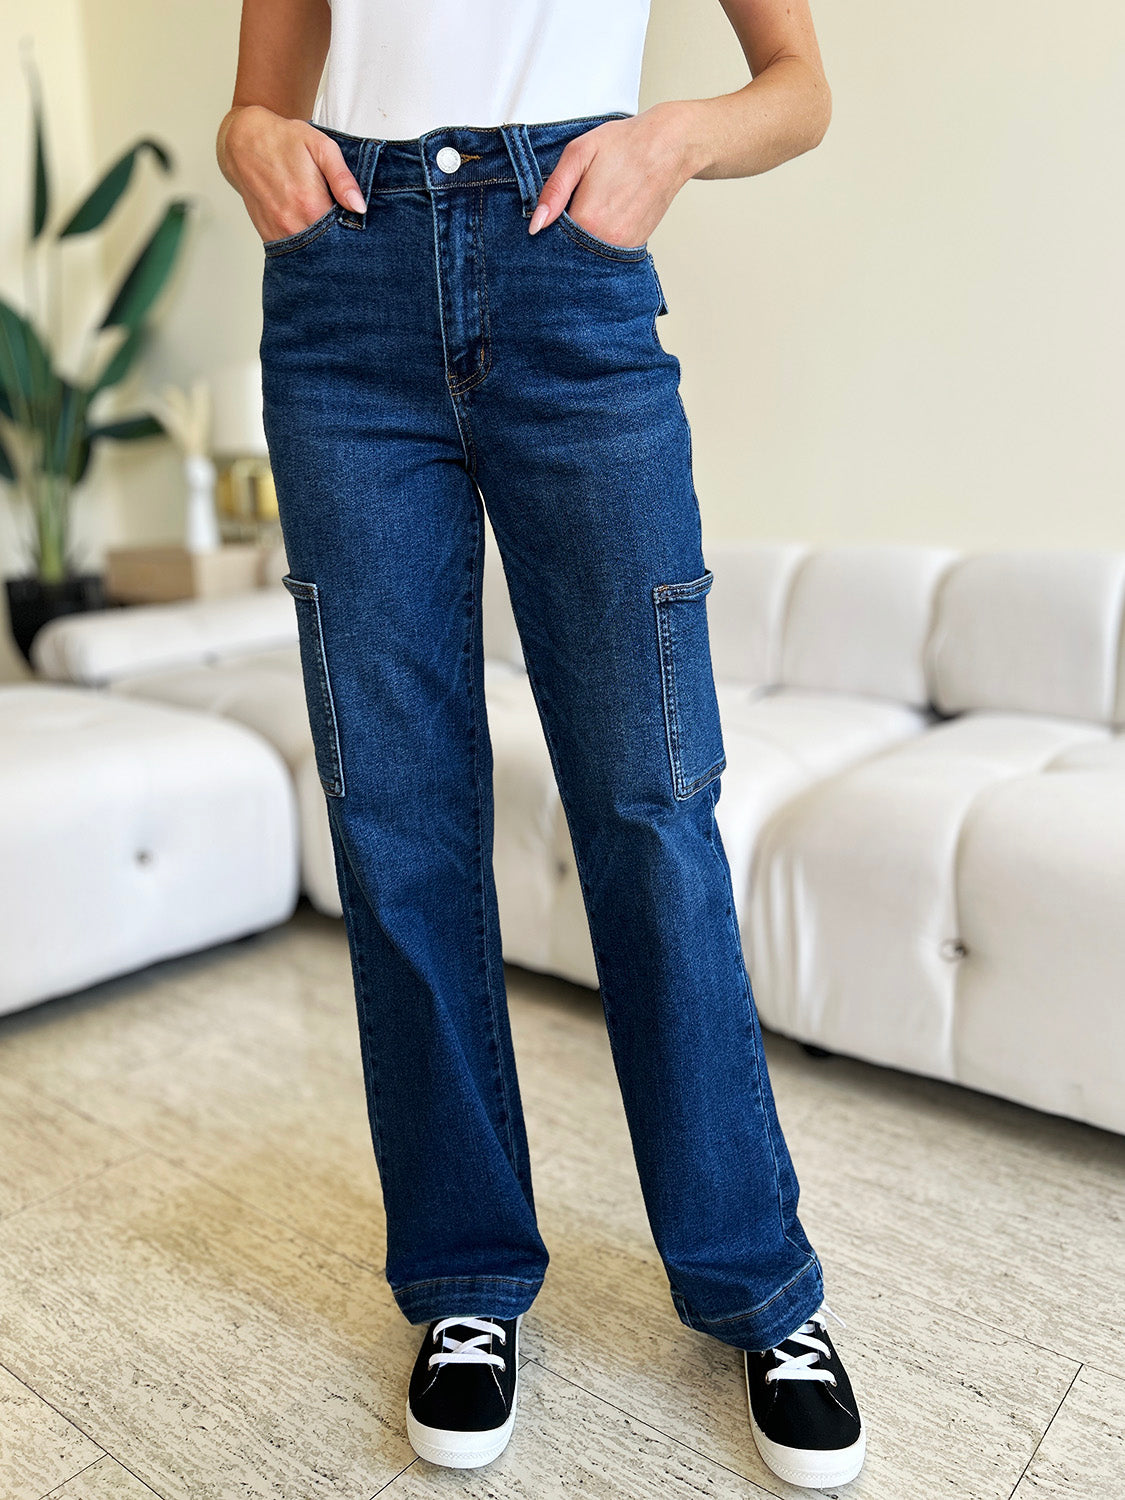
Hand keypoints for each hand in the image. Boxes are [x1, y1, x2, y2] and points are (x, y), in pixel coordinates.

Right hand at [217, 104, 366, 243]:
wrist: (244, 141)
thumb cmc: (284, 140)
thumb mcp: (321, 147)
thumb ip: (342, 178)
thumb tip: (359, 207)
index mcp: (310, 204)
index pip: (345, 234)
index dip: (355, 229)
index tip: (356, 218)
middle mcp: (293, 224)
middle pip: (329, 247)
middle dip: (341, 240)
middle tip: (342, 221)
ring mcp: (279, 233)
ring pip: (312, 253)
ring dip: (323, 245)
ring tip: (325, 223)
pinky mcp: (269, 236)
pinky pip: (294, 252)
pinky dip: (306, 246)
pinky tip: (310, 229)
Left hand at [528, 102, 696, 247]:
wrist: (670, 146)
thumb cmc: (624, 144)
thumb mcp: (579, 154)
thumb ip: (554, 190)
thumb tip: (536, 225)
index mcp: (588, 219)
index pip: (551, 240)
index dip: (547, 228)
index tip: (553, 210)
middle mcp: (606, 240)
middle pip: (570, 250)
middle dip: (564, 236)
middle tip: (577, 201)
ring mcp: (623, 246)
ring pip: (589, 253)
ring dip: (583, 238)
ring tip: (594, 204)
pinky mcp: (635, 246)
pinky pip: (606, 251)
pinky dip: (600, 239)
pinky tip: (605, 215)